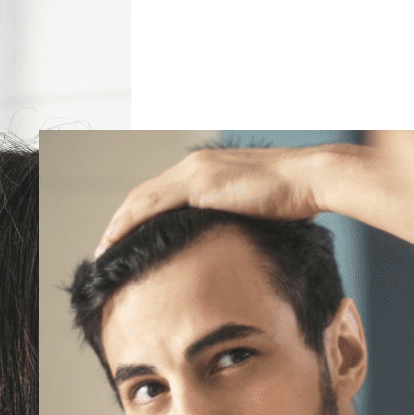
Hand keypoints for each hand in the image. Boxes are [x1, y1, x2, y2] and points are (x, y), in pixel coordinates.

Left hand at [94, 146, 324, 256]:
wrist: (311, 180)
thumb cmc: (292, 199)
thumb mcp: (253, 210)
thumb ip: (231, 220)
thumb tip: (224, 244)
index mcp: (204, 169)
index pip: (159, 194)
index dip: (136, 217)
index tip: (123, 240)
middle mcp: (193, 165)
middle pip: (142, 195)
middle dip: (119, 222)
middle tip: (103, 248)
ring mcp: (195, 172)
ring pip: (141, 200)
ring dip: (117, 225)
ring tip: (103, 250)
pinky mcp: (199, 185)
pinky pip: (152, 206)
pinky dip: (129, 223)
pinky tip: (117, 240)